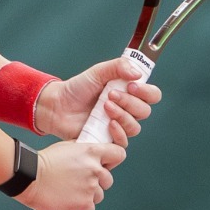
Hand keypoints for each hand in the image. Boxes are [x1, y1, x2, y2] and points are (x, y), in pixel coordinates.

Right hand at [20, 139, 125, 209]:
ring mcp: (91, 188)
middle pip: (108, 180)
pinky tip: (69, 201)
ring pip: (99, 195)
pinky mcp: (84, 204)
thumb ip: (83, 150)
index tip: (106, 164)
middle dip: (97, 182)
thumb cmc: (44, 161)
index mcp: (92, 152)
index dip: (113, 160)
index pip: (118, 154)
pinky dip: (81, 207)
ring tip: (71, 192)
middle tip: (80, 182)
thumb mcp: (67, 147)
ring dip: (88, 195)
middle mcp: (95, 170)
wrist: (30, 177)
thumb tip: (91, 155)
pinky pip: (90, 208)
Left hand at [34, 56, 162, 144]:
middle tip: (111, 95)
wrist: (57, 105)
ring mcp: (118, 125)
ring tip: (105, 106)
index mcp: (128, 92)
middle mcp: (127, 110)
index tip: (132, 86)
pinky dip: (118, 132)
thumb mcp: (97, 72)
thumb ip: (118, 67)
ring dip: (122, 116)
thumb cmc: (77, 88)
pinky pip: (123, 142)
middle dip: (130, 102)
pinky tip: (107, 123)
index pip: (152, 95)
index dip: (147, 92)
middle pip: (144, 111)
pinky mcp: (108, 140)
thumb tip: (138, 73)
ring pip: (135, 127)